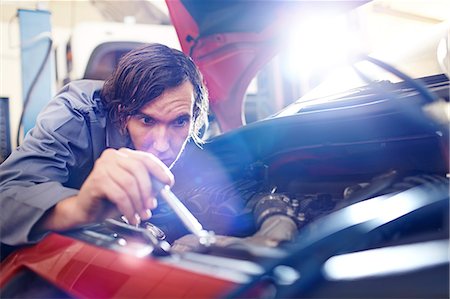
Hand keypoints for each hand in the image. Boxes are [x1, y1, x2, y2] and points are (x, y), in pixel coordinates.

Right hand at [34, 148, 173, 232]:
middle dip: (148, 191)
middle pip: (139, 170)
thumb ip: (147, 185)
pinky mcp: (96, 180)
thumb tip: (163, 187)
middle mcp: (112, 156)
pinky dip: (129, 209)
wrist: (85, 210)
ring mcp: (102, 166)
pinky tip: (131, 217)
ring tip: (140, 215)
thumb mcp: (133, 190)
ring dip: (138, 203)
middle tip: (151, 206)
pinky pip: (120, 195)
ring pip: (130, 184)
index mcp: (123, 155)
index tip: (169, 183)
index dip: (160, 170)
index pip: (146, 158)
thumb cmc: (110, 199)